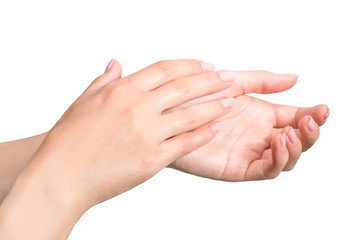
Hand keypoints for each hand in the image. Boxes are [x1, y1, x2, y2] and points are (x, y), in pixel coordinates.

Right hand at [23, 59, 235, 207]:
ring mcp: (147, 134)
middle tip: (229, 79)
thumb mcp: (83, 102)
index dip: (189, 65)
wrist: (62, 177)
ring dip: (215, 106)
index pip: (164, 69)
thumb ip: (104, 80)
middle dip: (211, 81)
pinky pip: (186, 143)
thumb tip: (116, 63)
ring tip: (232, 102)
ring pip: (190, 114)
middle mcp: (137, 109)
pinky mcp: (152, 159)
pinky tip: (216, 128)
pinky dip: (204, 134)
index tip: (205, 65)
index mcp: (121, 91)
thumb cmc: (68, 141)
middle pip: (183, 87)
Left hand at [169, 71, 328, 180]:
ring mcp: (249, 152)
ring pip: (285, 158)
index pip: (294, 118)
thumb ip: (263, 82)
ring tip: (292, 131)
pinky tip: (277, 142)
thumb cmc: (194, 98)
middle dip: (309, 133)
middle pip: (296, 141)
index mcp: (260, 116)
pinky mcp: (237, 168)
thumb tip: (294, 77)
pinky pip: (266, 169)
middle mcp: (257, 135)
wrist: (169, 114)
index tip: (322, 108)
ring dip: (296, 147)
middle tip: (312, 120)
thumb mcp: (233, 84)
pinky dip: (278, 159)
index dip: (311, 114)